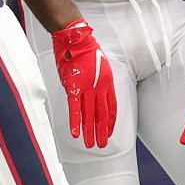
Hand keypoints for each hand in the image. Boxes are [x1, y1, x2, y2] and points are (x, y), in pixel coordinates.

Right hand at [50, 19, 115, 148]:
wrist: (75, 40)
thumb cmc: (87, 49)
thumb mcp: (102, 65)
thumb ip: (101, 80)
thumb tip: (99, 91)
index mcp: (108, 83)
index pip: (111, 108)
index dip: (110, 122)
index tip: (109, 132)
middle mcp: (98, 88)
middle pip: (101, 115)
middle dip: (101, 132)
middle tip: (101, 145)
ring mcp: (86, 89)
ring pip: (88, 115)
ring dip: (89, 131)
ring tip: (90, 144)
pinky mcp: (72, 88)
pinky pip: (74, 109)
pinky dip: (75, 122)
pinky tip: (76, 133)